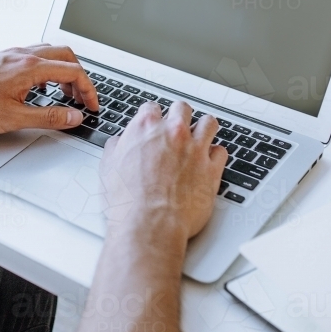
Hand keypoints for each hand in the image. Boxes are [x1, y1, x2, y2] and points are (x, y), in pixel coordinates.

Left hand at [0, 44, 98, 134]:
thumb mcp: (13, 118)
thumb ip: (48, 117)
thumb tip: (73, 117)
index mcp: (29, 67)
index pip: (73, 71)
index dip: (89, 90)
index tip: (92, 105)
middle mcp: (22, 55)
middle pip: (65, 55)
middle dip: (79, 76)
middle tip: (82, 98)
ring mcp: (11, 54)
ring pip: (49, 52)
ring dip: (63, 70)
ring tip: (64, 93)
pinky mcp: (1, 58)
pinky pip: (34, 55)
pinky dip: (47, 68)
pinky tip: (39, 85)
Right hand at [100, 102, 227, 247]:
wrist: (149, 224)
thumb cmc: (128, 200)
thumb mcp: (108, 167)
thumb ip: (117, 147)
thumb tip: (120, 142)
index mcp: (145, 127)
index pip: (151, 107)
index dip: (152, 116)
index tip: (153, 124)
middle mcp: (173, 132)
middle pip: (182, 108)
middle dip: (179, 116)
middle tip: (176, 128)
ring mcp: (195, 148)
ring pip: (208, 123)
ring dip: (203, 128)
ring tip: (200, 136)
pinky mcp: (211, 168)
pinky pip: (221, 151)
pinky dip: (215, 154)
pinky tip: (209, 160)